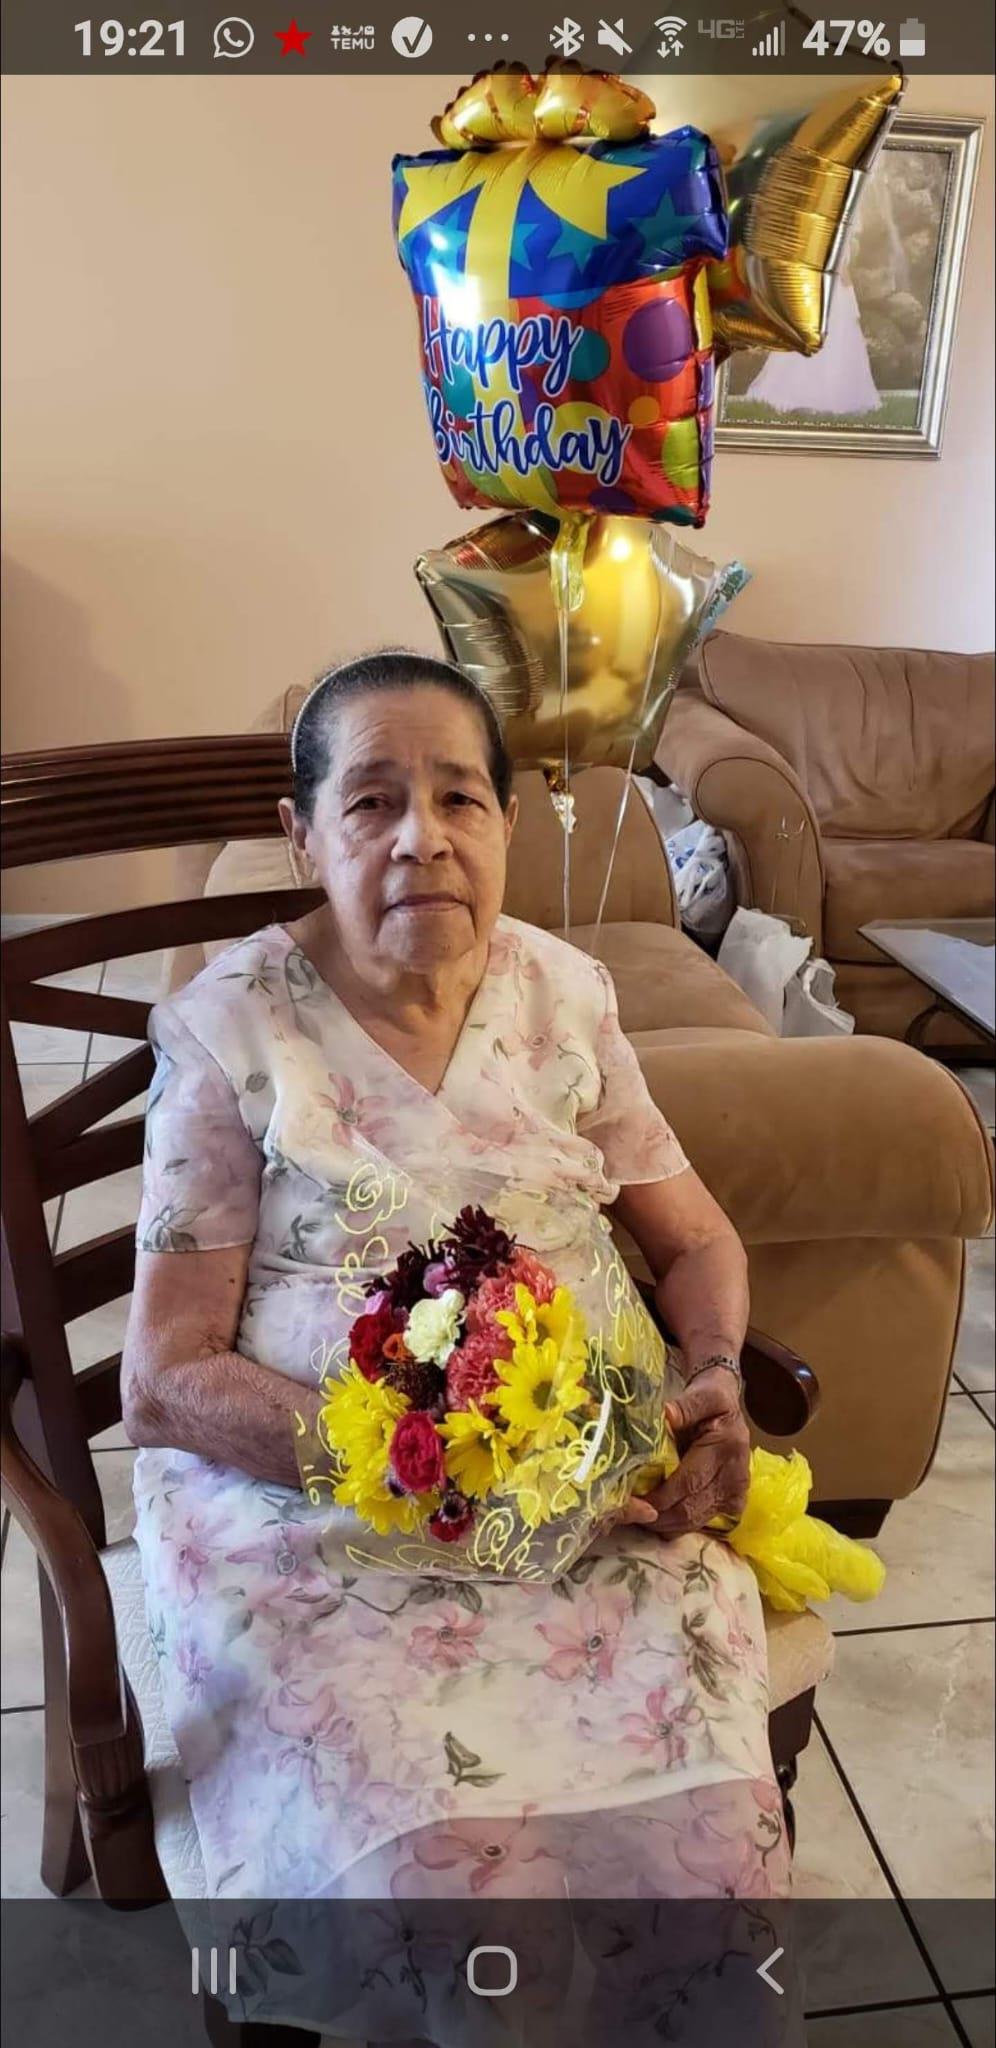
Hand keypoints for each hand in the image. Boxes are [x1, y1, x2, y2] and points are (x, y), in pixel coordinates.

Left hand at [615, 1366, 750, 1537]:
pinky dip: (678, 1524)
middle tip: (629, 1512)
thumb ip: (684, 1407)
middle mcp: (735, 1477)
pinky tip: (659, 1516)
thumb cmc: (710, 1400)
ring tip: (640, 1515)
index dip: (660, 1497)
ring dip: (665, 1524)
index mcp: (726, 1448)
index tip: (633, 1500)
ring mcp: (736, 1494)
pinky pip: (701, 1522)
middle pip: (690, 1509)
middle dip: (657, 1516)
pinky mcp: (733, 1504)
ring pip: (694, 1521)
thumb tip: (665, 1416)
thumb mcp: (700, 1395)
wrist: (730, 1408)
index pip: (688, 1482)